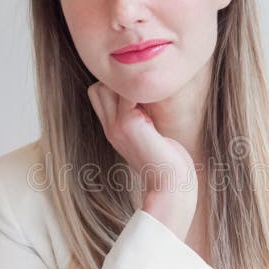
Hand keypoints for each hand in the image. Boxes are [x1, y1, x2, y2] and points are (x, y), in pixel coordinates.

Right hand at [86, 82, 197, 201]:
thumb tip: (149, 100)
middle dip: (120, 84)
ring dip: (130, 85)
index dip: (116, 88)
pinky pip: (127, 92)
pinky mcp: (129, 124)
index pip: (98, 94)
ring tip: (150, 97)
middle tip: (145, 94)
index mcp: (113, 131)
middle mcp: (110, 128)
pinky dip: (142, 89)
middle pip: (98, 88)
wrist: (170, 184)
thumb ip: (142, 120)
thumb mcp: (148, 137)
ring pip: (108, 86)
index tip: (141, 96)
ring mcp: (117, 126)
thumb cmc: (167, 162)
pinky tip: (158, 99)